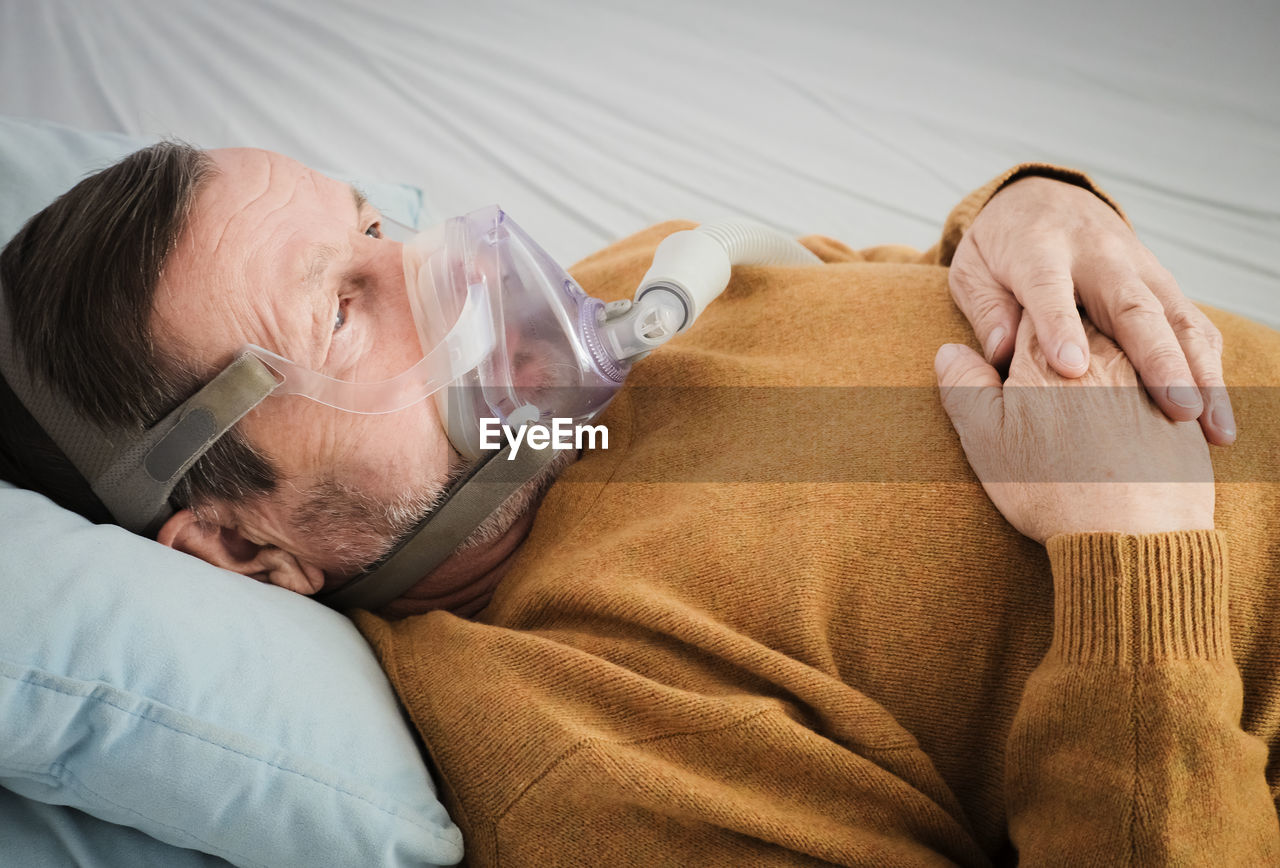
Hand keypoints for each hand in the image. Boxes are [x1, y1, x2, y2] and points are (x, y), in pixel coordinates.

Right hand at [933, 318, 1213, 543]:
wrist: (1131, 533)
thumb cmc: (1049, 485)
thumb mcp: (984, 436)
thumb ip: (963, 384)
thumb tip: (950, 351)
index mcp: (1047, 349)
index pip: (1030, 305)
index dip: (1018, 312)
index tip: (1012, 331)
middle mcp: (1103, 348)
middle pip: (1085, 313)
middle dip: (1070, 323)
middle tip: (1053, 351)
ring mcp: (1148, 373)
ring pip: (1131, 338)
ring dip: (1114, 348)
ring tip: (1093, 382)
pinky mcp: (1180, 404)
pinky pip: (1170, 376)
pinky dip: (1155, 380)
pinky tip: (1141, 408)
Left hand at [949, 175, 1235, 445]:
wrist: (1043, 199)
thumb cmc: (999, 249)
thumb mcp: (973, 270)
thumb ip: (986, 308)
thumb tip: (999, 353)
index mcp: (1040, 249)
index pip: (1051, 288)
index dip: (1059, 326)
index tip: (1070, 369)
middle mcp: (1097, 255)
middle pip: (1131, 304)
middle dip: (1157, 357)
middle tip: (1174, 406)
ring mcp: (1138, 266)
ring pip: (1175, 316)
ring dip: (1197, 369)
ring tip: (1208, 421)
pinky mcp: (1162, 282)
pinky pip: (1193, 322)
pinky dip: (1209, 365)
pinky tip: (1215, 408)